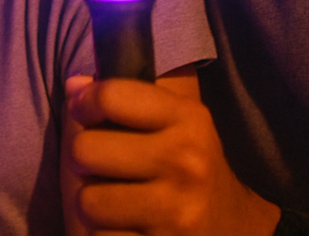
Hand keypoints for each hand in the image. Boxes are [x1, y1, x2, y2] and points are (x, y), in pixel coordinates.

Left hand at [63, 75, 277, 235]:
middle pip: (85, 150)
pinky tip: (127, 228)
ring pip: (88, 202)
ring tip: (113, 200)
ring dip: (92, 204)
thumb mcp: (174, 122)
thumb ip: (123, 99)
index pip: (110, 96)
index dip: (85, 103)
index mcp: (188, 120)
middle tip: (98, 165)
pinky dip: (106, 235)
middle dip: (82, 159)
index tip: (85, 113)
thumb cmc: (187, 166)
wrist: (236, 226)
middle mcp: (187, 163)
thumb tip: (73, 87)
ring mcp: (177, 211)